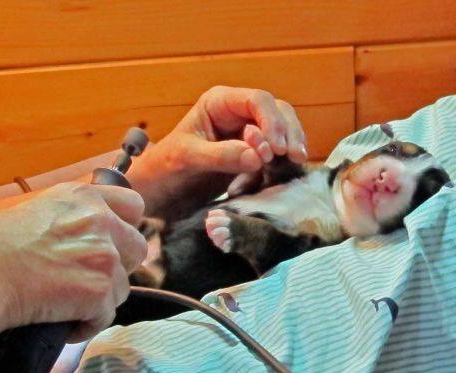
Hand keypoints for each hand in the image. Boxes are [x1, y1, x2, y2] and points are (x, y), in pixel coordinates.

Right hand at [0, 182, 145, 341]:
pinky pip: (106, 315)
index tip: (114, 239)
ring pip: (123, 285)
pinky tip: (65, 321)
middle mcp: (101, 221)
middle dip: (119, 264)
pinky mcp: (101, 289)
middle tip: (89, 275)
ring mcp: (104, 255)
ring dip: (101, 297)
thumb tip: (86, 231)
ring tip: (69, 301)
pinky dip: (87, 323)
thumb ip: (72, 216)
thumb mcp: (37, 209)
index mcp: (83, 198)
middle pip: (137, 247)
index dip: (125, 225)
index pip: (133, 204)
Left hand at [131, 86, 307, 216]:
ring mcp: (248, 133)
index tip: (276, 149)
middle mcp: (238, 112)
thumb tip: (258, 156)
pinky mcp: (253, 154)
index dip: (272, 122)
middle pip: (277, 111)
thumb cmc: (166, 166)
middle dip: (288, 132)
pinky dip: (283, 163)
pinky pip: (277, 153)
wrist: (160, 188)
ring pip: (283, 130)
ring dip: (291, 145)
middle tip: (294, 158)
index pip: (257, 100)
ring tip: (295, 164)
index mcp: (220, 103)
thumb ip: (220, 156)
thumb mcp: (187, 159)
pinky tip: (283, 175)